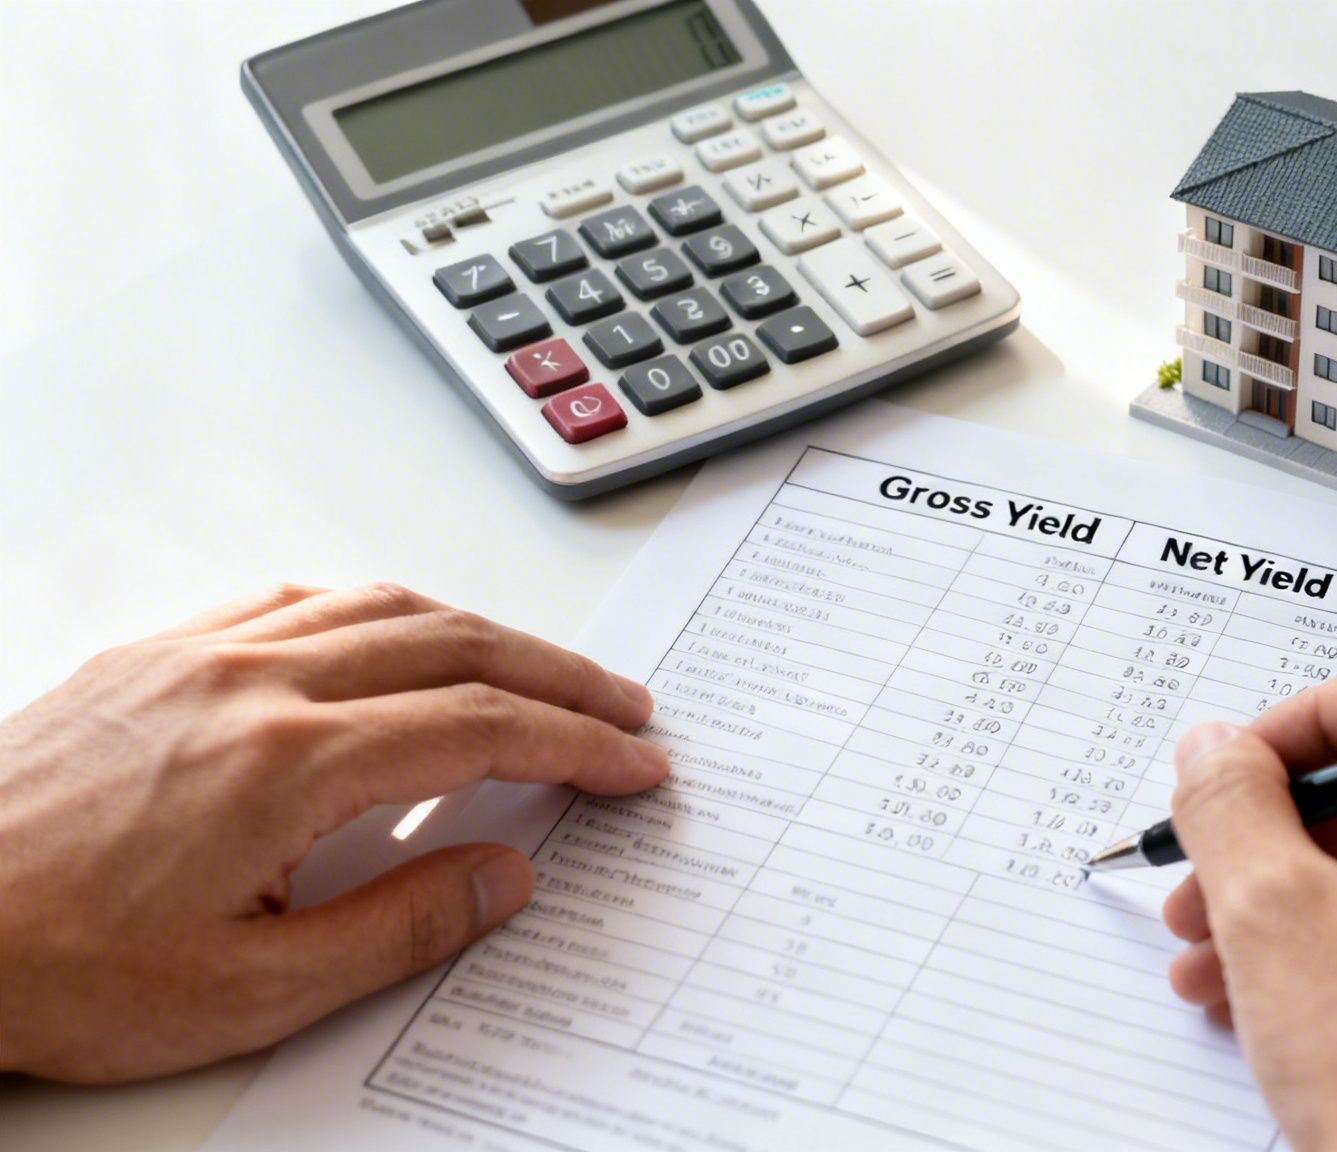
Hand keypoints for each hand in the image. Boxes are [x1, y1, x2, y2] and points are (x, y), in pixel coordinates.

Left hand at [0, 583, 668, 1082]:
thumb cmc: (55, 968)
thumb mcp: (247, 993)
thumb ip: (399, 928)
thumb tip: (506, 878)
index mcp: (286, 764)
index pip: (478, 728)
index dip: (575, 742)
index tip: (633, 761)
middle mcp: (250, 683)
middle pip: (450, 644)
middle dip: (557, 674)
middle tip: (623, 708)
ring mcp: (196, 656)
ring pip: (378, 604)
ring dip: (479, 629)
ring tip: (537, 667)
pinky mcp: (149, 655)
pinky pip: (291, 598)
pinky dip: (375, 608)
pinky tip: (392, 634)